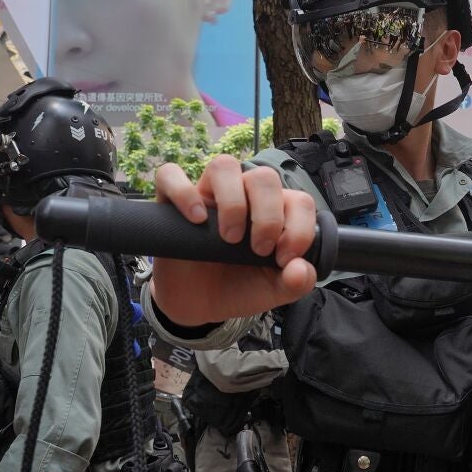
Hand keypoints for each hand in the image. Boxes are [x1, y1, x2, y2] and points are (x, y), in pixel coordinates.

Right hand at [149, 156, 317, 326]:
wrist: (198, 305)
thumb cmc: (239, 288)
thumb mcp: (273, 291)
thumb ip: (296, 282)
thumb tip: (300, 269)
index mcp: (274, 212)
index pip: (298, 201)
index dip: (299, 228)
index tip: (283, 258)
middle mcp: (244, 196)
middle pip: (264, 177)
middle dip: (268, 215)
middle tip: (258, 249)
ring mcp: (208, 195)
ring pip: (224, 166)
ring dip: (233, 202)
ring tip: (230, 237)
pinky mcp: (173, 202)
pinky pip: (171, 176)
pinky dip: (184, 192)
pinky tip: (196, 219)